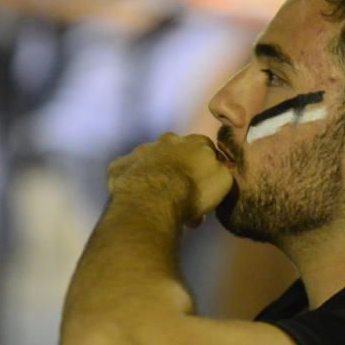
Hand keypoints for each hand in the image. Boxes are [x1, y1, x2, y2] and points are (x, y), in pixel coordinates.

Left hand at [108, 133, 233, 223]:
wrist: (152, 200)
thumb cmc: (192, 191)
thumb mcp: (223, 182)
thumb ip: (224, 170)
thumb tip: (223, 166)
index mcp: (194, 142)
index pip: (206, 147)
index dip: (208, 167)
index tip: (207, 187)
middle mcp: (167, 141)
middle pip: (177, 153)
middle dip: (180, 171)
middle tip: (183, 198)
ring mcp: (141, 151)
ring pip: (152, 163)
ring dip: (156, 177)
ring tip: (159, 203)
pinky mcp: (120, 165)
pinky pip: (128, 173)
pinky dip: (133, 183)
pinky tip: (137, 199)